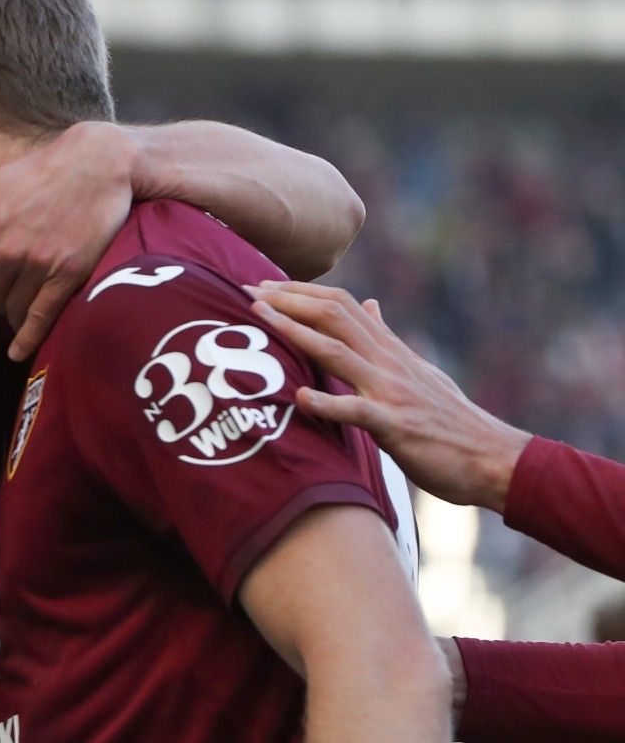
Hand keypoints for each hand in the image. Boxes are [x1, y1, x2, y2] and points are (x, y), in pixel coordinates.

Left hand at [0, 120, 138, 359]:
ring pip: (12, 310)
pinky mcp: (67, 275)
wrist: (97, 165)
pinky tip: (18, 352)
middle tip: (4, 294)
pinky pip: (40, 318)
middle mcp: (6, 251)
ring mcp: (37, 265)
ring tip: (19, 307)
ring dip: (12, 314)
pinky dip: (27, 339)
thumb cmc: (37, 173)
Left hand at [246, 282, 531, 511]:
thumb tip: (371, 304)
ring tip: (261, 321)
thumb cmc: (450, 421)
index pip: (342, 305)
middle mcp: (389, 364)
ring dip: (296, 333)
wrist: (495, 458)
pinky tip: (300, 398)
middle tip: (247, 291)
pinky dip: (328, 403)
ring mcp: (392, 393)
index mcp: (391, 351)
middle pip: (335, 317)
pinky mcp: (397, 427)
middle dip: (288, 301)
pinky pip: (358, 412)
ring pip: (339, 352)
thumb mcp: (418, 372)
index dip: (300, 292)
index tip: (264, 284)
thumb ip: (387, 341)